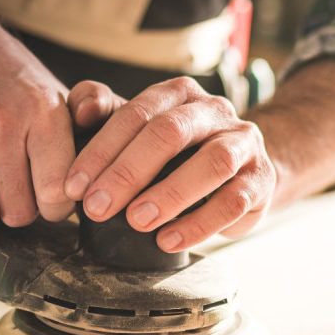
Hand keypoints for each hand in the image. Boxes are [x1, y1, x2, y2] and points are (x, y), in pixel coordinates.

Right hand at [0, 3, 74, 229]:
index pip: (58, 194)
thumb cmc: (9, 76)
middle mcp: (3, 122)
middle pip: (18, 212)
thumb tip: (97, 178)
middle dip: (17, 211)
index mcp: (44, 112)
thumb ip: (84, 131)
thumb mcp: (56, 93)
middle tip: (12, 190)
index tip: (46, 200)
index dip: (54, 209)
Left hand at [63, 77, 276, 251]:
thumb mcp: (136, 128)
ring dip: (171, 194)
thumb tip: (81, 109)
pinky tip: (169, 241)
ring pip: (213, 163)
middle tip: (98, 207)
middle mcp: (214, 110)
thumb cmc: (175, 152)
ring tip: (136, 222)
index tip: (74, 186)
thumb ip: (102, 109)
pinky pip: (234, 201)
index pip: (136, 113)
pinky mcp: (260, 179)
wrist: (239, 170)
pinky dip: (199, 224)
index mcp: (178, 93)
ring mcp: (243, 143)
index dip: (101, 150)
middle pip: (172, 132)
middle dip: (129, 171)